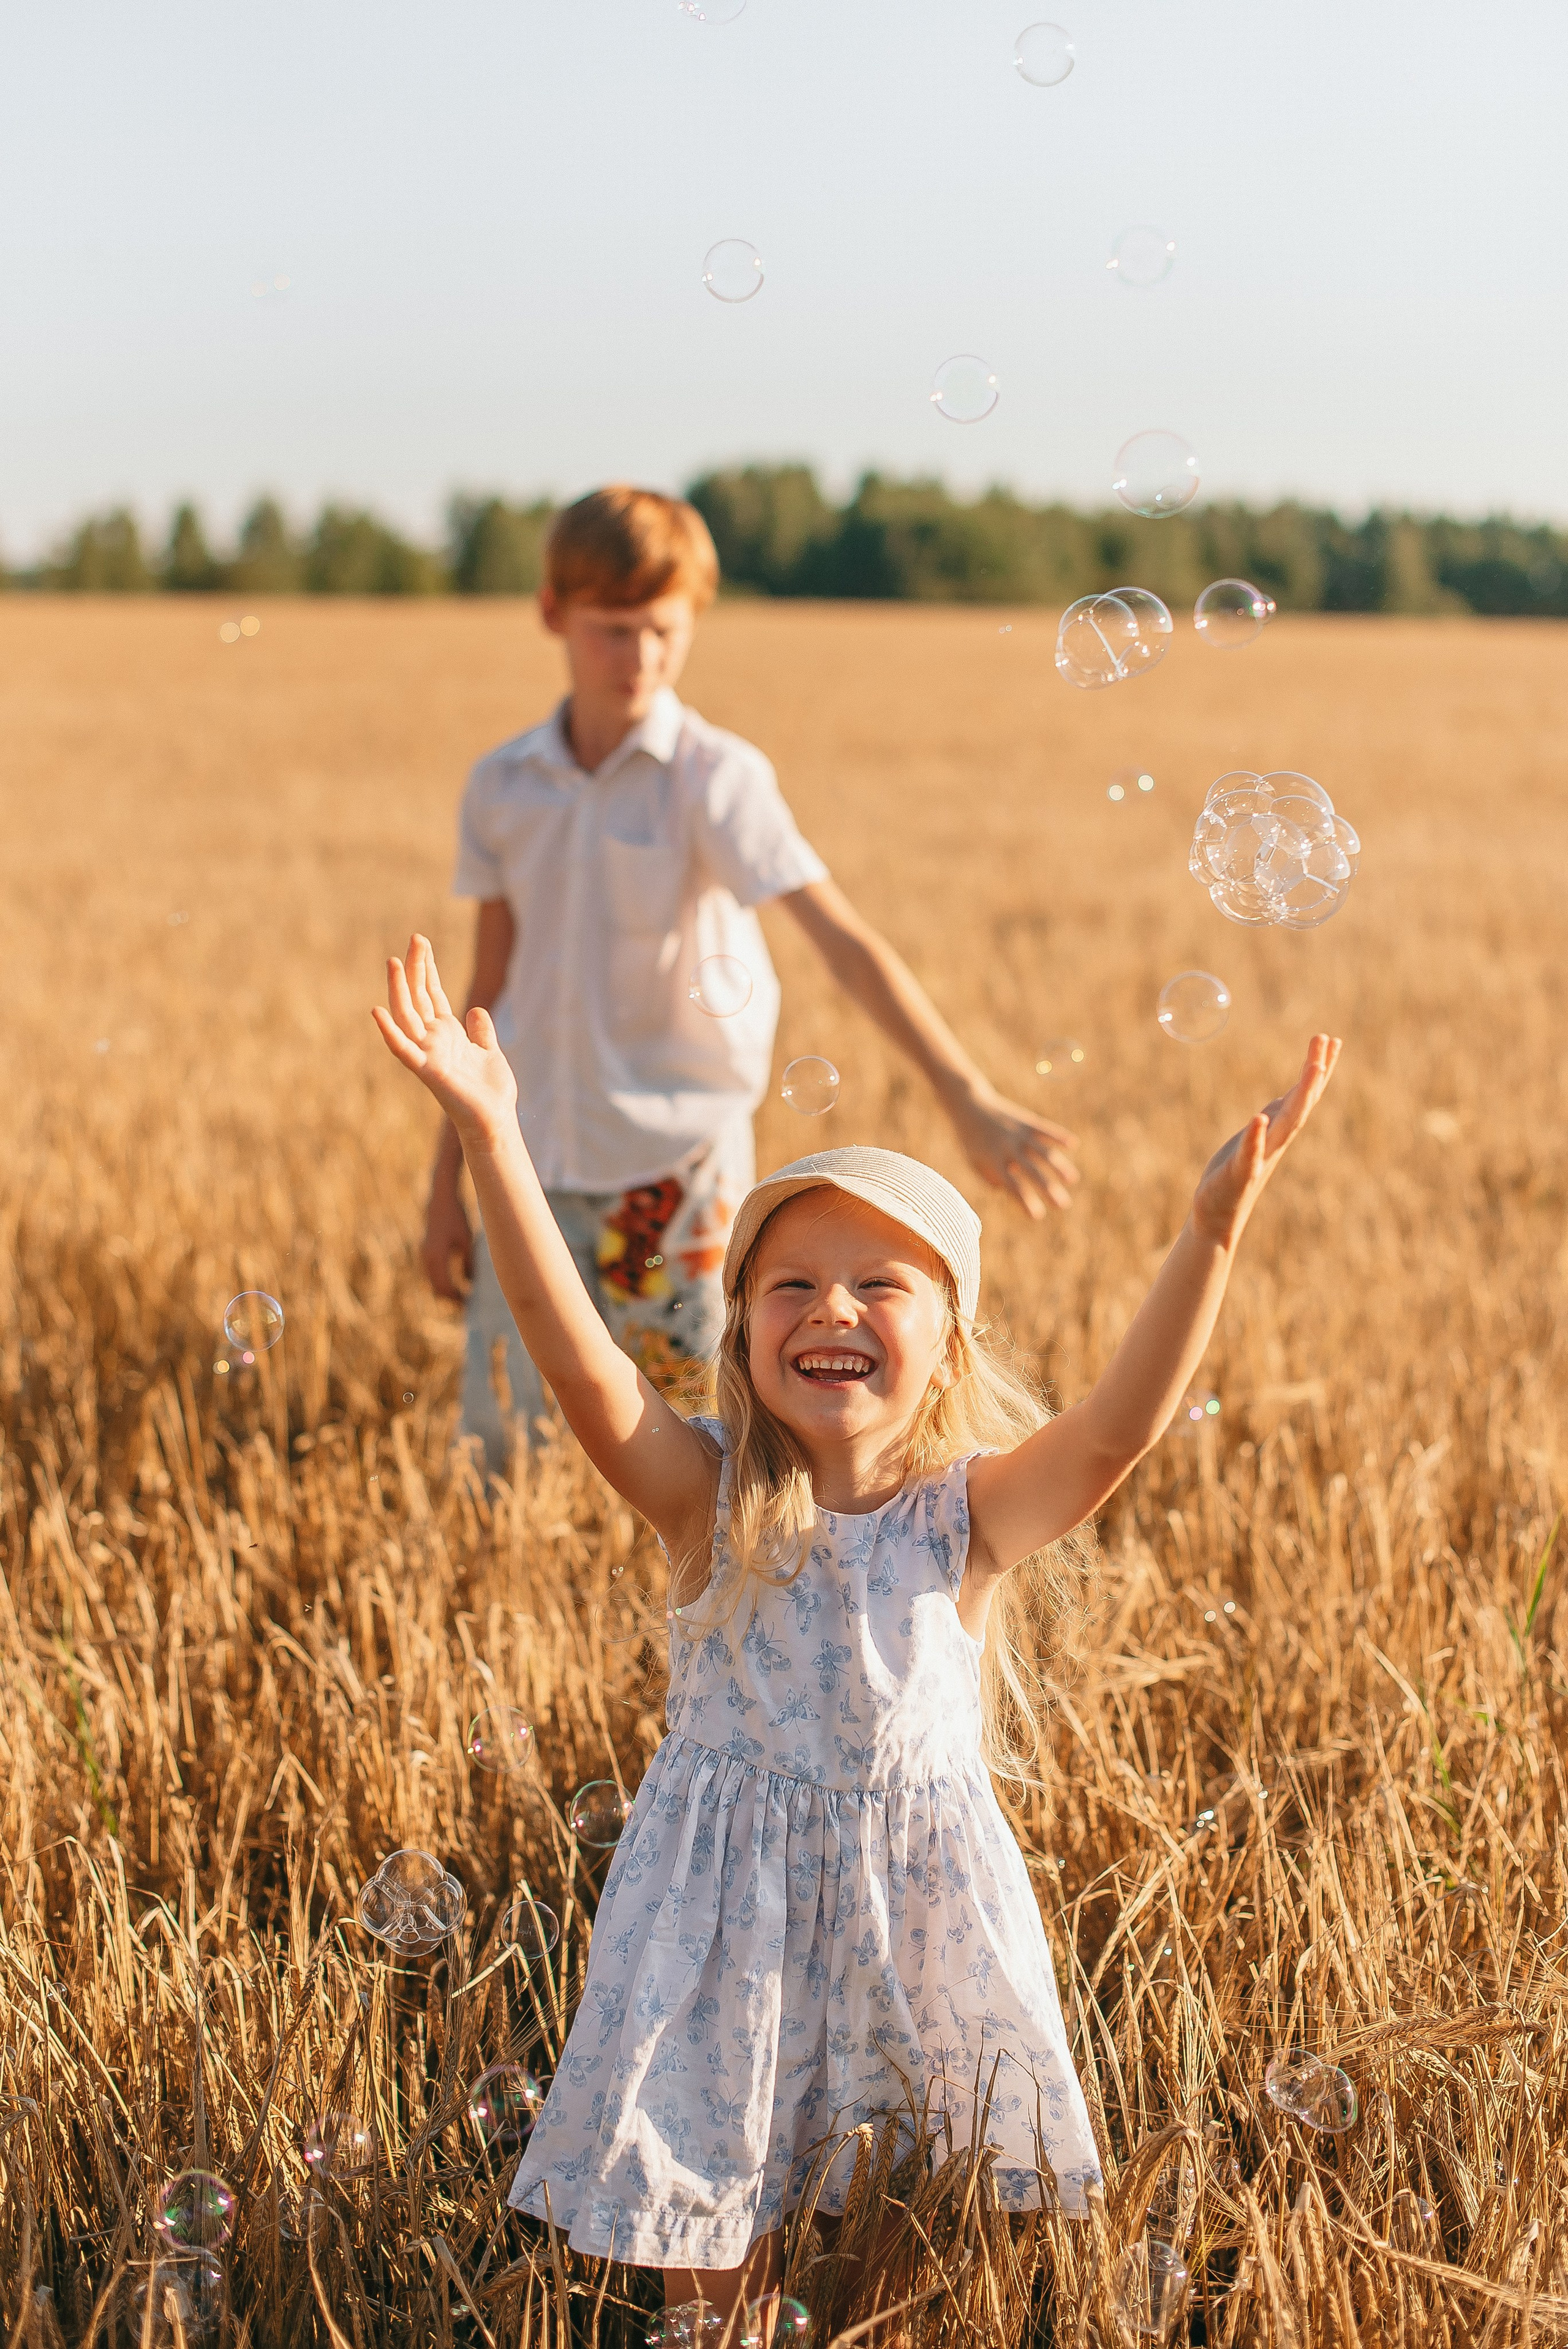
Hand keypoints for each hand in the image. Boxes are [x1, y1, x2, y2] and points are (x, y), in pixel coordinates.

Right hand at [373, 934, 518, 1141]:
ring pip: (407, 1015)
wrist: (494, 1121)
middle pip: (419, 997)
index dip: (427, 969)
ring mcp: (428, 1054)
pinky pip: (403, 1049)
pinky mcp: (428, 1071)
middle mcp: (433, 1040)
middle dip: (416, 968)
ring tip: (392, 961)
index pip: (432, 994)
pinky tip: (377, 1011)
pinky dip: (389, 1031)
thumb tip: (477, 1009)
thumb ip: (482, 1031)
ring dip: (398, 989)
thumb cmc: (490, 1092)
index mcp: (447, 1033)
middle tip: (415, 938)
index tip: (421, 943)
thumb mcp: (489, 1052)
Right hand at [422, 1183, 473, 1301]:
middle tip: (466, 1304)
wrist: (441, 1200)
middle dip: (450, 1297)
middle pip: (436, 1288)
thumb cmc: (457, 1218)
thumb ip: (469, 1264)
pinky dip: (442, 1280)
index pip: (445, 1287)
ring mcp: (424, 1254)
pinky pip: (432, 1273)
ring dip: (446, 1290)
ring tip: (463, 1295)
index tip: (469, 1304)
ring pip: (433, 1281)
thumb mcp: (468, 1242)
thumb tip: (470, 1283)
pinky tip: (457, 1282)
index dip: (456, 1298)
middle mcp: (426, 1258)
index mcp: (437, 1256)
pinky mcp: (426, 1251)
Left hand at [949, 1087, 1079, 1216]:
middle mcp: (1008, 1148)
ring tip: (1072, 1179)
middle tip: (1063, 1205)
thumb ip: (988, 1178)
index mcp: (993, 1162)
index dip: (1025, 1201)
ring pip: (1043, 1151)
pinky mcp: (1026, 1121)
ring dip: (1059, 1165)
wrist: (968, 1104)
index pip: (1012, 1186)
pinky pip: (1045, 1129)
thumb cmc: (969, 1139)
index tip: (1037, 1216)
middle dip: (1048, 1189)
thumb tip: (1005, 1190)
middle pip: (1031, 1172)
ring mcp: (1019, 1134)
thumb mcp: (973, 1162)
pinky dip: (1058, 1136)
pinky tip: (1073, 1144)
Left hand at [1191, 1034, 1341, 1249]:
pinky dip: (1256, 1137)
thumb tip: (1292, 1091)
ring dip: (1300, 1098)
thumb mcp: (1257, 1135)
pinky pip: (1250, 1155)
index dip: (1320, 1068)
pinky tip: (1258, 1120)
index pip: (1304, 1095)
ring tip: (1311, 1068)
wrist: (1218, 1215)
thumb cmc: (1235, 1174)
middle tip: (1327, 1041)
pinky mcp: (1239, 1175)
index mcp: (1278, 1130)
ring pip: (1285, 1125)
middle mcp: (1275, 1141)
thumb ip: (1276, 1116)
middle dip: (1315, 1074)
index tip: (1333, 1039)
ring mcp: (1260, 1157)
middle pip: (1301, 1103)